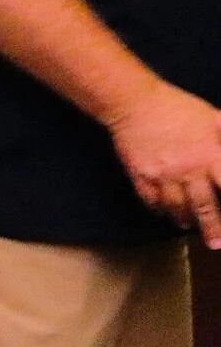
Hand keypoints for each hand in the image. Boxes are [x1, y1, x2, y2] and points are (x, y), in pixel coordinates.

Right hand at [107, 82, 220, 246]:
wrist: (134, 102)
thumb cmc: (177, 107)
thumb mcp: (212, 117)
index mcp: (209, 155)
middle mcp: (187, 169)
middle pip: (204, 206)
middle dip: (212, 227)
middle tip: (216, 243)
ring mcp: (162, 175)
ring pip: (176, 206)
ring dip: (183, 219)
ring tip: (187, 225)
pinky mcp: (140, 175)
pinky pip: (150, 199)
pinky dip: (158, 209)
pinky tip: (163, 211)